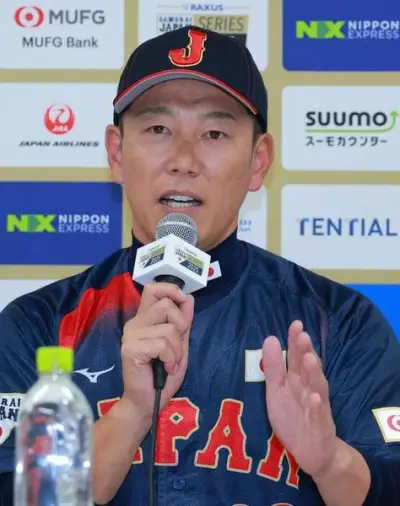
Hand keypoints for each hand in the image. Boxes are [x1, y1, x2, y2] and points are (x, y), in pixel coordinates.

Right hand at [120, 283, 193, 417]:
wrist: (147, 401)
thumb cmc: (162, 374)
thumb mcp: (179, 344)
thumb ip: (183, 322)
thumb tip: (189, 299)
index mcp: (145, 318)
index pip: (153, 289)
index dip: (171, 289)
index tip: (184, 301)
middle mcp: (135, 323)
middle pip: (166, 305)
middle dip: (181, 326)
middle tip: (176, 346)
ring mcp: (131, 335)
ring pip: (168, 328)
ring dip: (177, 350)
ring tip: (170, 362)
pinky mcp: (131, 348)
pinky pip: (163, 344)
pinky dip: (171, 359)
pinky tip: (165, 368)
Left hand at [262, 320, 337, 478]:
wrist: (313, 452)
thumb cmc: (293, 417)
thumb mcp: (277, 390)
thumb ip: (274, 367)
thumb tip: (270, 338)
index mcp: (298, 380)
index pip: (298, 356)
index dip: (296, 341)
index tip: (295, 323)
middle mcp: (309, 389)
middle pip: (308, 368)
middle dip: (306, 351)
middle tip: (302, 335)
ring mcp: (317, 407)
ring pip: (317, 387)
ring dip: (314, 373)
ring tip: (311, 358)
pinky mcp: (320, 426)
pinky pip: (319, 415)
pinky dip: (317, 406)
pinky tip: (314, 397)